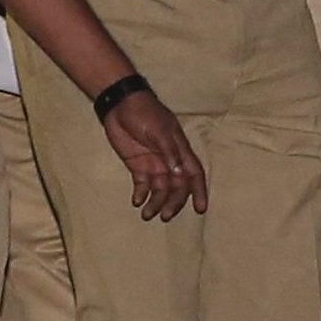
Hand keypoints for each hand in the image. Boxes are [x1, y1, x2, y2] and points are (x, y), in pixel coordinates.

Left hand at [100, 91, 207, 220]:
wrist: (120, 105)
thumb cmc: (144, 113)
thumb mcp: (158, 131)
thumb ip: (169, 152)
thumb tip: (181, 175)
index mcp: (179, 150)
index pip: (194, 173)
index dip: (199, 190)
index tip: (200, 208)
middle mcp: (169, 160)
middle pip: (177, 186)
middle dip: (173, 202)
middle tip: (165, 216)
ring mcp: (153, 164)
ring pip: (159, 189)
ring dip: (156, 203)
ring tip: (146, 214)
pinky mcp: (137, 166)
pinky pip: (142, 185)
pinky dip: (141, 195)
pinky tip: (136, 201)